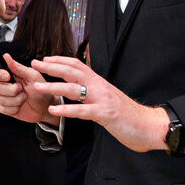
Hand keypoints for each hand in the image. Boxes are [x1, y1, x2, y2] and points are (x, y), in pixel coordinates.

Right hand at [0, 54, 53, 123]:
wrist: (44, 107)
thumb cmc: (41, 90)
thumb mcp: (32, 76)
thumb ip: (18, 68)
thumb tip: (6, 56)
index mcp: (9, 73)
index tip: (7, 77)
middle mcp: (3, 84)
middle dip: (11, 90)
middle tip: (22, 89)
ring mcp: (2, 96)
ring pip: (0, 98)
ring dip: (15, 100)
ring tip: (23, 97)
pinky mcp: (3, 107)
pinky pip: (3, 108)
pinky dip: (14, 108)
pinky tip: (20, 105)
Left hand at [30, 55, 167, 153]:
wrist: (150, 126)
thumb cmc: (127, 114)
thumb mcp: (107, 98)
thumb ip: (94, 92)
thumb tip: (80, 87)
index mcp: (99, 82)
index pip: (77, 65)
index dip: (60, 60)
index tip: (44, 59)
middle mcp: (100, 87)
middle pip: (72, 71)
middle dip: (52, 67)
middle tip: (34, 64)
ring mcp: (103, 99)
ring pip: (75, 89)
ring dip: (54, 86)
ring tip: (37, 87)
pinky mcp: (105, 114)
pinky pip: (83, 110)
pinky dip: (67, 109)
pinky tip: (54, 109)